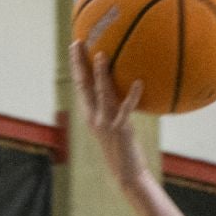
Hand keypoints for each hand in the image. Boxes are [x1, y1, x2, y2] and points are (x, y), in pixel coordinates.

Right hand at [66, 39, 147, 187]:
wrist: (126, 174)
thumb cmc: (123, 149)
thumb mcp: (115, 126)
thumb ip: (115, 108)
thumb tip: (126, 88)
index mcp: (90, 114)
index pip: (80, 85)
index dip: (77, 65)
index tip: (75, 45)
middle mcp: (93, 116)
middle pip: (83, 85)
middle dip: (79, 63)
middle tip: (77, 42)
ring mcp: (105, 123)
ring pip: (101, 93)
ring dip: (101, 73)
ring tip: (102, 54)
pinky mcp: (120, 129)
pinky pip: (126, 109)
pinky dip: (132, 95)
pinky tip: (139, 82)